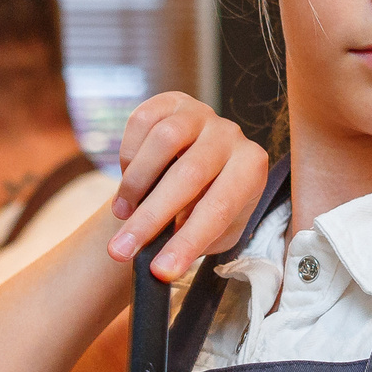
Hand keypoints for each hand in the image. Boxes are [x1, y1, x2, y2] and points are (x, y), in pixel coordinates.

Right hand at [108, 93, 270, 282]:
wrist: (196, 171)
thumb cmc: (207, 206)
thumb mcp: (213, 231)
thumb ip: (194, 242)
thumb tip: (160, 263)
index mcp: (250, 168)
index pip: (218, 208)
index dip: (187, 242)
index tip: (160, 271)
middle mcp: (230, 135)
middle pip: (188, 175)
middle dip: (150, 219)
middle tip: (120, 250)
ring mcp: (200, 113)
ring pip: (164, 141)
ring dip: (135, 184)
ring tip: (122, 213)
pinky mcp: (170, 100)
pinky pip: (142, 121)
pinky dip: (128, 154)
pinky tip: (128, 176)